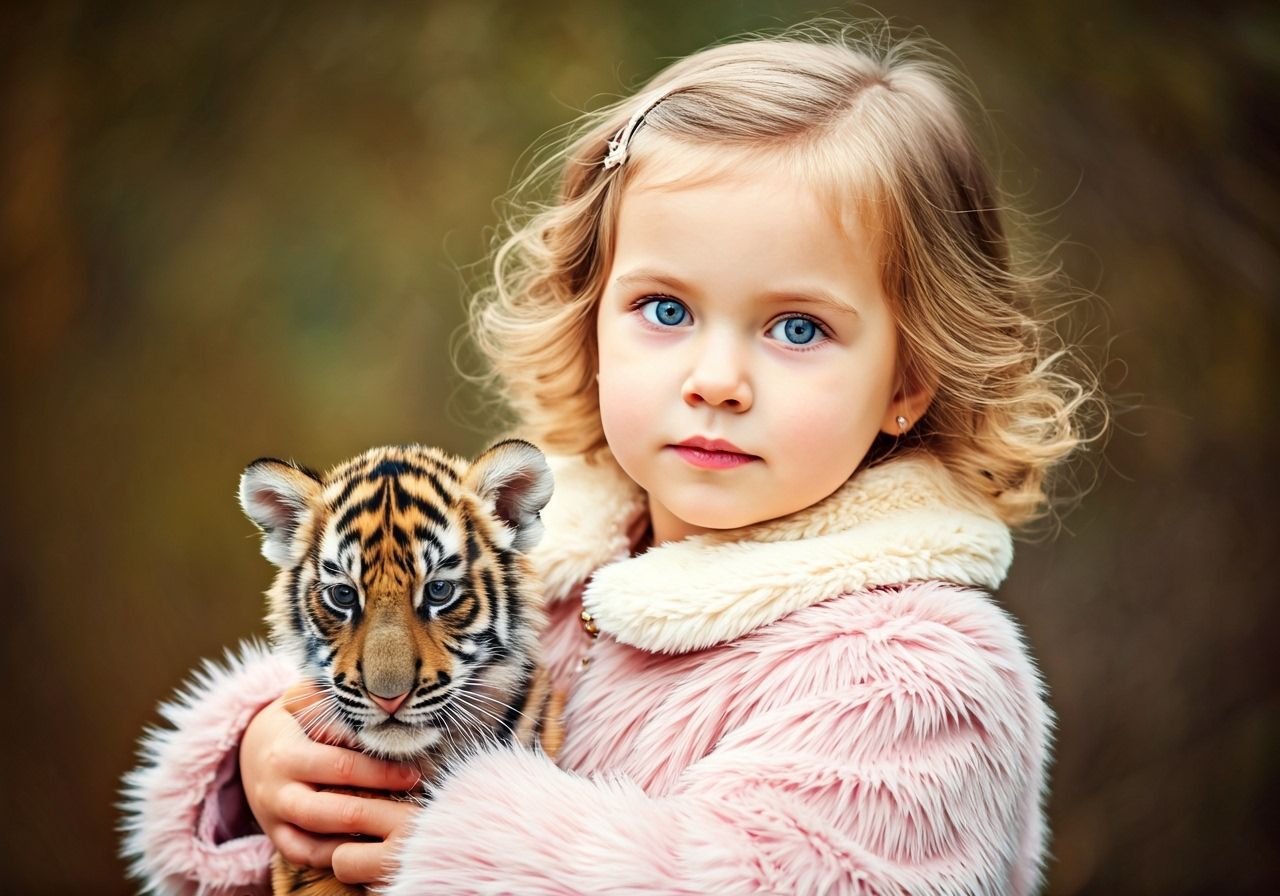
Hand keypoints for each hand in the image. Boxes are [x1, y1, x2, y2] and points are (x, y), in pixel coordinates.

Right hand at [240, 681, 421, 877]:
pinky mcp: (276, 836)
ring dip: (360, 835)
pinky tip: (368, 843)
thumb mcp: (301, 701)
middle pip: (335, 809)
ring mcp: (275, 817)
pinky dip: (336, 855)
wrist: (250, 748)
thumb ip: (331, 699)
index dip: (379, 770)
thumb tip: (378, 693)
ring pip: (318, 839)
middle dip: (377, 809)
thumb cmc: (292, 720)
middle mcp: (278, 790)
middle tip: (413, 801)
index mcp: (287, 753)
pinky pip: (306, 855)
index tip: (414, 769)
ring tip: (397, 826)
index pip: (340, 765)